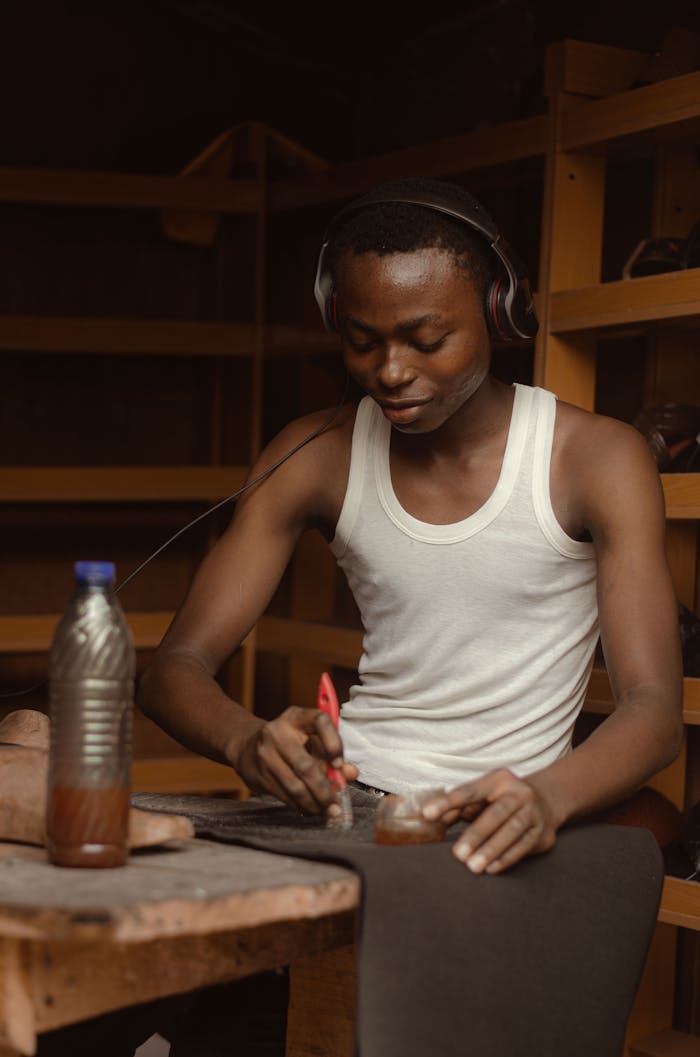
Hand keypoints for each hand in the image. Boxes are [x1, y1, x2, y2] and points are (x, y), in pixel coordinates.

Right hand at [233, 707, 357, 815]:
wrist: (247, 746)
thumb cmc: (289, 742)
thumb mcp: (310, 740)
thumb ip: (332, 755)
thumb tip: (351, 773)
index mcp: (296, 717)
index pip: (320, 721)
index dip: (333, 743)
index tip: (339, 764)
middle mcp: (278, 732)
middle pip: (305, 765)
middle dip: (324, 790)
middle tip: (336, 806)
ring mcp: (265, 754)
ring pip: (294, 785)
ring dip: (313, 802)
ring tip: (326, 811)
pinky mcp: (257, 774)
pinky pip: (284, 794)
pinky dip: (300, 805)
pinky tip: (310, 808)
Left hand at [422, 768, 556, 873]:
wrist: (547, 802)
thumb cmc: (502, 801)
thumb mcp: (481, 797)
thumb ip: (457, 807)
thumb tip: (430, 819)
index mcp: (498, 780)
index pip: (470, 791)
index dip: (448, 801)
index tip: (427, 813)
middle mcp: (519, 793)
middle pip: (496, 813)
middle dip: (476, 835)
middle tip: (458, 854)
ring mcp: (534, 812)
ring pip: (512, 831)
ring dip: (492, 850)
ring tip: (473, 866)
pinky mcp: (542, 832)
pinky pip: (524, 846)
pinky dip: (506, 858)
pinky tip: (491, 868)